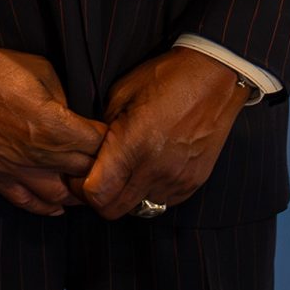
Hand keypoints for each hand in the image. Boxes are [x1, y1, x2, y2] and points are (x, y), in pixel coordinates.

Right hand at [0, 47, 107, 215]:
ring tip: (83, 182)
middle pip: (86, 173)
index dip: (111, 139)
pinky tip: (57, 206)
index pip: (101, 145)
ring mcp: (18, 169)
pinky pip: (27, 202)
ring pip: (62, 197)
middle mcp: (41, 155)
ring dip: (77, 191)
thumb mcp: (40, 69)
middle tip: (105, 159)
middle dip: (100, 166)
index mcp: (55, 126)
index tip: (111, 132)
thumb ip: (64, 98)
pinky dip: (45, 208)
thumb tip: (74, 113)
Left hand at [78, 49, 247, 219]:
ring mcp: (177, 180)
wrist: (213, 78)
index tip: (76, 173)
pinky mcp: (193, 183)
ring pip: (137, 209)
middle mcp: (156, 170)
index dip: (78, 187)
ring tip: (122, 170)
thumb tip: (87, 152)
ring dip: (124, 195)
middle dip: (97, 198)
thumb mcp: (120, 95)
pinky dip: (148, 192)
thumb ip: (101, 131)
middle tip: (94, 176)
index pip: (96, 193)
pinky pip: (162, 202)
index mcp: (133, 146)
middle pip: (113, 210)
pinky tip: (146, 168)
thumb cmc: (163, 79)